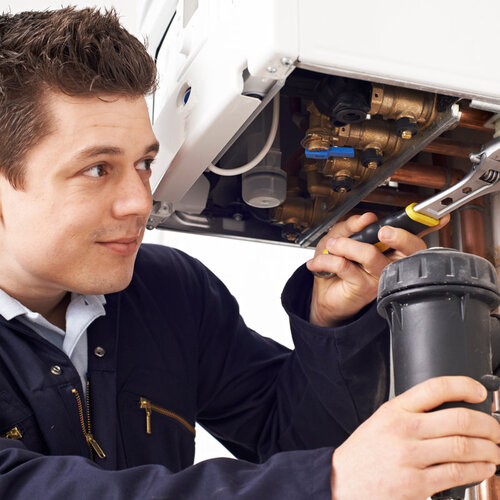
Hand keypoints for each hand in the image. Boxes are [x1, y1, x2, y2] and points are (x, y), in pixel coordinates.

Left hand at [306, 212, 448, 326]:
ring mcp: (380, 276)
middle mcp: (390, 262)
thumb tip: (367, 218)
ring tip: (333, 245)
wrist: (323, 293)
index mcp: (390, 247)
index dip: (428, 225)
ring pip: (370, 254)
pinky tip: (320, 262)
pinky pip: (346, 266)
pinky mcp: (365, 288)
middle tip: (380, 230)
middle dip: (396, 235)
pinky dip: (328, 259)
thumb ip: (352, 225)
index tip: (439, 216)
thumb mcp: (339, 236)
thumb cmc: (335, 265)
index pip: (413, 236)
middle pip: (409, 247)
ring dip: (346, 245)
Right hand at [330, 376, 499, 499]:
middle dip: (488, 425)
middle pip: (458, 419)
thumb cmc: (364, 452)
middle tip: (497, 430)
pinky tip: (483, 467)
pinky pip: (456, 474)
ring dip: (489, 449)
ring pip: (463, 447)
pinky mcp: (415, 485)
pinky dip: (478, 470)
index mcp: (395, 410)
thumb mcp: (382, 421)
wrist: (340, 480)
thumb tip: (450, 413)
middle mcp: (403, 430)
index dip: (463, 386)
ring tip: (495, 450)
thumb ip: (411, 414)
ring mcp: (409, 458)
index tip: (479, 392)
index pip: (434, 388)